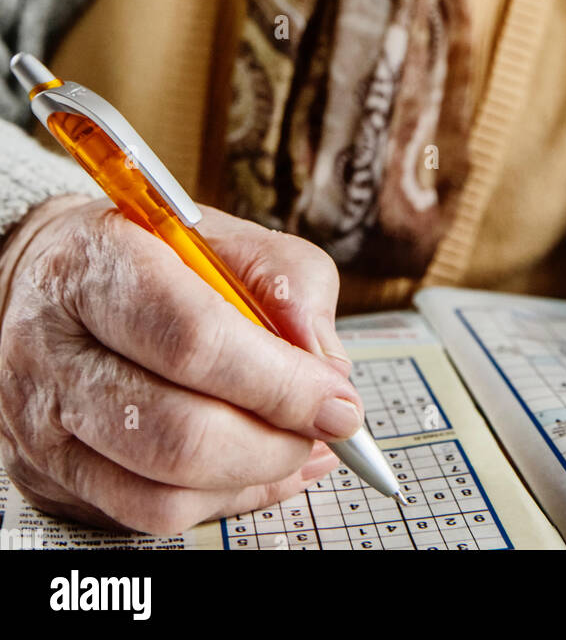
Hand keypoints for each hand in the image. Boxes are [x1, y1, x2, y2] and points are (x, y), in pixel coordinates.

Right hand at [0, 194, 363, 534]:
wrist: (54, 281)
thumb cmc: (150, 254)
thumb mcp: (226, 235)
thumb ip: (288, 284)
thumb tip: (326, 368)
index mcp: (97, 264)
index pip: (193, 339)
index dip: (278, 381)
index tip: (336, 399)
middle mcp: (55, 348)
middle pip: (178, 432)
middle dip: (274, 441)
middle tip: (321, 425)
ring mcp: (43, 422)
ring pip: (163, 491)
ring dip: (253, 476)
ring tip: (293, 443)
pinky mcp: (52, 476)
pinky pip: (149, 516)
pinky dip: (222, 500)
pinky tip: (255, 468)